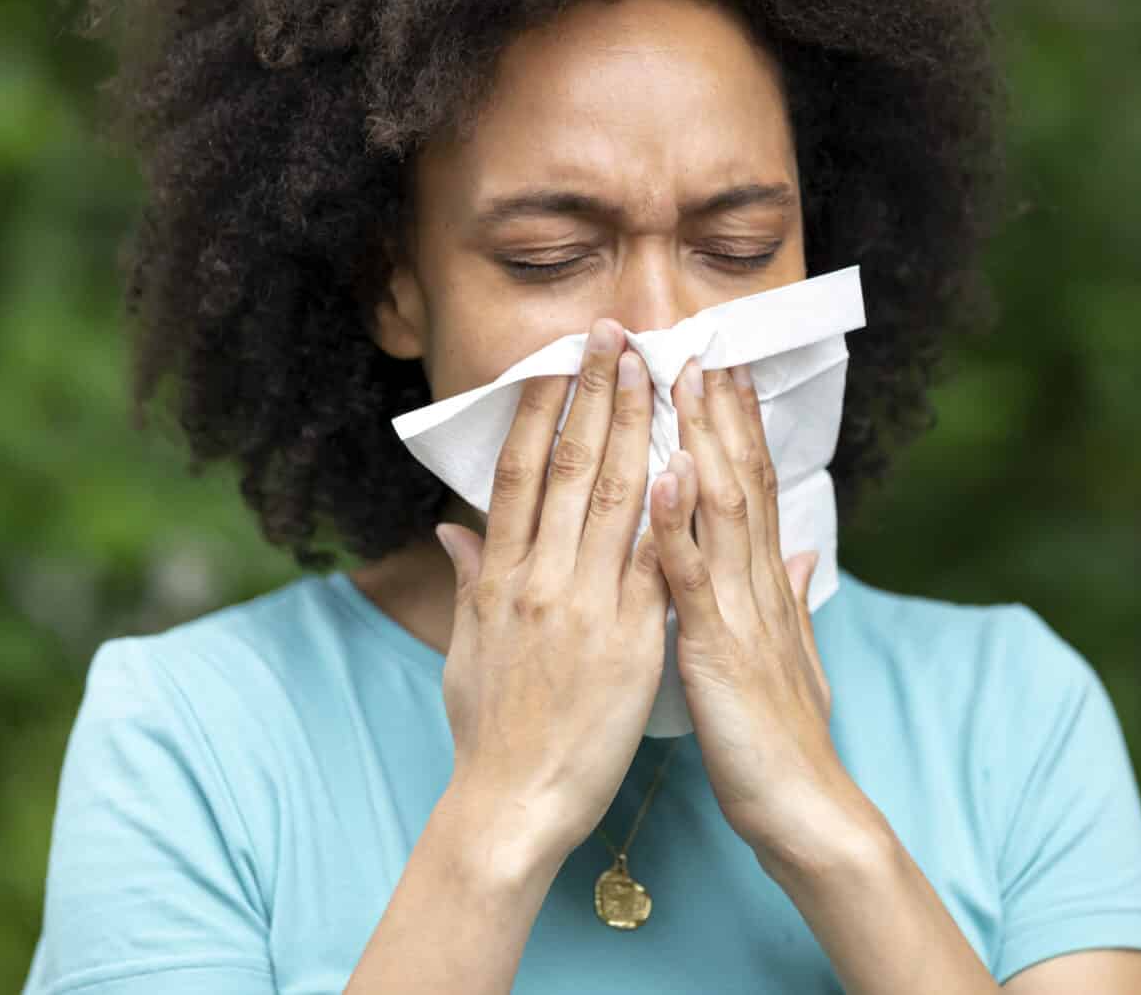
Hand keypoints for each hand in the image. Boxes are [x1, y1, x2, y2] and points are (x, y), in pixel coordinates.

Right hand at [430, 318, 674, 865]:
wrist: (511, 805)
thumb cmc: (488, 733)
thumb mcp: (464, 648)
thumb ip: (468, 580)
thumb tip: (451, 527)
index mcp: (499, 576)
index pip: (518, 472)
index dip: (539, 409)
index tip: (557, 360)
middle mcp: (538, 578)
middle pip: (568, 466)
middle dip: (594, 394)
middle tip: (616, 334)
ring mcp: (584, 605)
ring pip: (612, 496)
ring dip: (636, 426)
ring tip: (654, 371)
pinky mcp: (630, 639)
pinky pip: (655, 561)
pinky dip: (671, 509)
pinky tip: (688, 461)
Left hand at [645, 357, 844, 862]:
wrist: (804, 811)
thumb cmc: (784, 741)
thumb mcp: (789, 658)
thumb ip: (791, 598)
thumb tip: (802, 553)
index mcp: (764, 585)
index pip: (752, 487)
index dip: (737, 427)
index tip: (721, 368)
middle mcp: (758, 584)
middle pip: (741, 479)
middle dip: (721, 411)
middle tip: (702, 341)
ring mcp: (740, 610)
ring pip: (722, 509)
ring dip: (703, 441)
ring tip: (685, 380)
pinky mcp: (717, 647)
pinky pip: (692, 577)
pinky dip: (676, 525)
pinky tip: (663, 477)